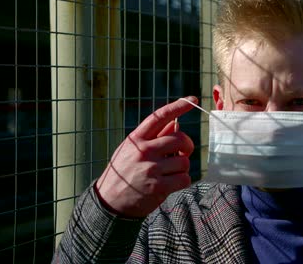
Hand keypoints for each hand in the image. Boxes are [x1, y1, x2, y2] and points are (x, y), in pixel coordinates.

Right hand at [95, 96, 196, 217]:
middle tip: (184, 153)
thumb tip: (175, 122)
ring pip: (184, 162)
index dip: (178, 106)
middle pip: (179, 139)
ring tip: (170, 173)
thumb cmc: (124, 172)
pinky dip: (183, 181)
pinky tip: (172, 184)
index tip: (192, 99)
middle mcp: (143, 151)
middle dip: (187, 146)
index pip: (160, 117)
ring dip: (182, 168)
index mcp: (137, 138)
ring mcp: (150, 168)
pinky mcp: (157, 186)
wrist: (110, 202)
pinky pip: (184, 179)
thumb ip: (154, 137)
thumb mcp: (132, 150)